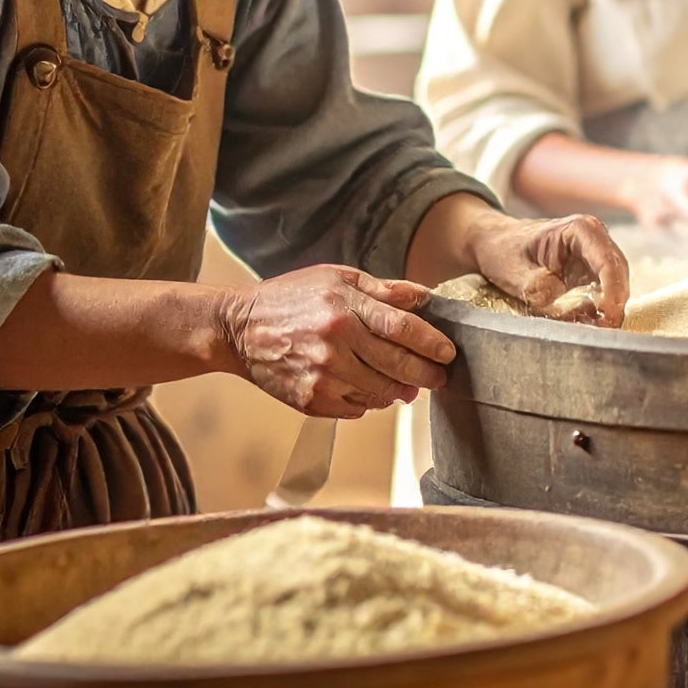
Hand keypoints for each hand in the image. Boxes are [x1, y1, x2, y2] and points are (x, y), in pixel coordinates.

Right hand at [218, 265, 454, 418]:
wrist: (238, 328)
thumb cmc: (291, 298)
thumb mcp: (336, 279)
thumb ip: (382, 289)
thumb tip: (424, 295)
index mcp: (344, 309)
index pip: (403, 328)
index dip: (431, 343)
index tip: (448, 352)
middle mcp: (335, 344)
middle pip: (398, 366)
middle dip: (427, 374)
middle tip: (440, 376)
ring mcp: (322, 376)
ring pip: (381, 393)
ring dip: (400, 390)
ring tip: (407, 384)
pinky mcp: (310, 400)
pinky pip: (356, 409)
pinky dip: (369, 401)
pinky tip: (368, 388)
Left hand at [463, 211, 630, 326]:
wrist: (494, 244)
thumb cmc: (501, 250)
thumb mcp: (512, 271)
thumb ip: (537, 289)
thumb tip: (563, 307)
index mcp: (580, 230)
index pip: (608, 262)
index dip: (613, 292)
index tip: (606, 318)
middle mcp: (595, 240)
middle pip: (618, 276)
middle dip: (612, 306)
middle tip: (602, 332)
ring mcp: (594, 257)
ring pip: (614, 288)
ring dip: (605, 311)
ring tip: (590, 331)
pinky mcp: (590, 274)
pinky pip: (601, 296)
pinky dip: (595, 312)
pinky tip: (583, 325)